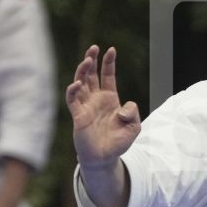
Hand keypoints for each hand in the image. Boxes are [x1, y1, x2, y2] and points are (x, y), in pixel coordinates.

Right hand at [65, 45, 140, 168]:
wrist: (105, 159)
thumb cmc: (118, 142)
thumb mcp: (134, 126)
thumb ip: (133, 112)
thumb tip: (122, 107)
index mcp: (109, 98)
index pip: (107, 75)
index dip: (108, 62)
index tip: (111, 50)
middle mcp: (95, 99)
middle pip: (91, 74)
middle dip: (91, 59)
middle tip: (93, 48)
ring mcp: (85, 106)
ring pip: (80, 82)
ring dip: (82, 70)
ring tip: (87, 60)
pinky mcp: (78, 116)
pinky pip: (72, 100)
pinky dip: (73, 90)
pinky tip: (78, 83)